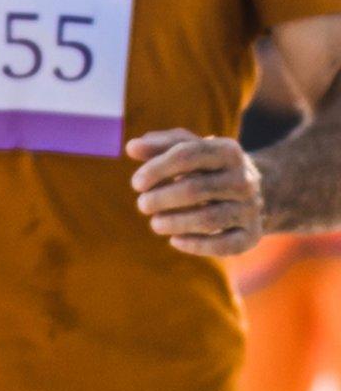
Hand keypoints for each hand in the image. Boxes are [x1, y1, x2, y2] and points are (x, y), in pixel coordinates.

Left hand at [128, 130, 261, 256]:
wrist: (258, 190)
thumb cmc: (207, 166)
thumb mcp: (188, 148)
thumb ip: (158, 145)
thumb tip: (132, 147)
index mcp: (227, 151)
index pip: (187, 155)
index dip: (156, 169)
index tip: (136, 184)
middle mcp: (243, 179)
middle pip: (195, 189)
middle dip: (161, 199)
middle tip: (143, 205)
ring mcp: (250, 208)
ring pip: (209, 220)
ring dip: (174, 223)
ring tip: (155, 223)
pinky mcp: (252, 234)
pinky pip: (225, 245)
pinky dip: (196, 245)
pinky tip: (175, 241)